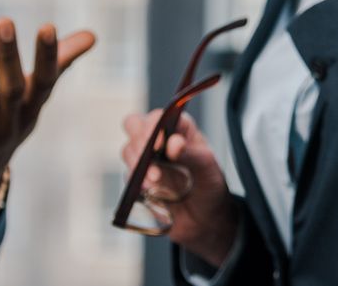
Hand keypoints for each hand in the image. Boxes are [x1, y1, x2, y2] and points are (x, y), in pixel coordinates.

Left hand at [0, 19, 95, 211]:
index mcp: (31, 110)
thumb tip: (92, 35)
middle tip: (3, 20)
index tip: (48, 26)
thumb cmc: (6, 124)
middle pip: (11, 89)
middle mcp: (9, 124)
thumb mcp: (33, 100)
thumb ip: (59, 64)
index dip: (47, 57)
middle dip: (8, 55)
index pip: (45, 83)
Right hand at [120, 111, 239, 262]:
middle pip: (133, 125)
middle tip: (147, 156)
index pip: (159, 116)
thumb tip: (174, 142)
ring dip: (137, 164)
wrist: (204, 219)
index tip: (157, 143)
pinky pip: (128, 177)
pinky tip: (152, 190)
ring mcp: (146, 160)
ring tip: (156, 179)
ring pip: (128, 150)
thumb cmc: (209, 185)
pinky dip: (137, 182)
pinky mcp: (138, 181)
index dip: (153, 126)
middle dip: (138, 140)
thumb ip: (191, 154)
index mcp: (179, 129)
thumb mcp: (207, 167)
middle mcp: (159, 140)